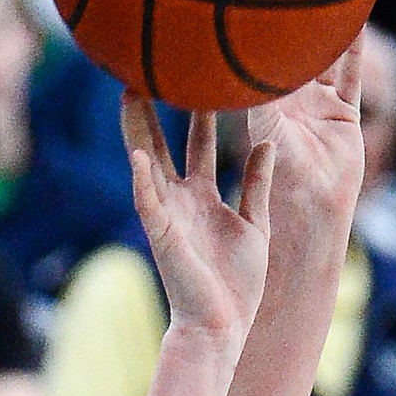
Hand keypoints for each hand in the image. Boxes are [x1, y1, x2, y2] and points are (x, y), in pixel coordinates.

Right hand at [122, 97, 273, 349]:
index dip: (196, 111)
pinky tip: (138, 157)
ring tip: (128, 95)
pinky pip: (150, 205)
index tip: (199, 75)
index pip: (196, 144)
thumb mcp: (255, 222)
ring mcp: (169, 216)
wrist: (222, 326)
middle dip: (155, 108)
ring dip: (137, 131)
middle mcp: (181, 200)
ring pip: (149, 165)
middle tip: (147, 69)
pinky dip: (143, 182)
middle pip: (163, 144)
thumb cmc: (237, 283)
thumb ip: (257, 183)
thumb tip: (267, 144)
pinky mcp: (164, 236)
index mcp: (204, 197)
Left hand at [245, 35, 364, 223]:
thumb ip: (258, 96)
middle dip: (292, 26)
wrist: (311, 202)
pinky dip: (354, 50)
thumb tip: (246, 63)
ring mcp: (318, 104)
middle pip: (294, 54)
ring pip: (324, 59)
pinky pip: (350, 75)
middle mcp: (291, 101)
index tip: (253, 1)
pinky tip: (357, 22)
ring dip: (327, 31)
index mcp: (265, 104)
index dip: (258, 35)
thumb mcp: (264, 128)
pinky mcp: (344, 111)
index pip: (261, 62)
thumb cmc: (278, 172)